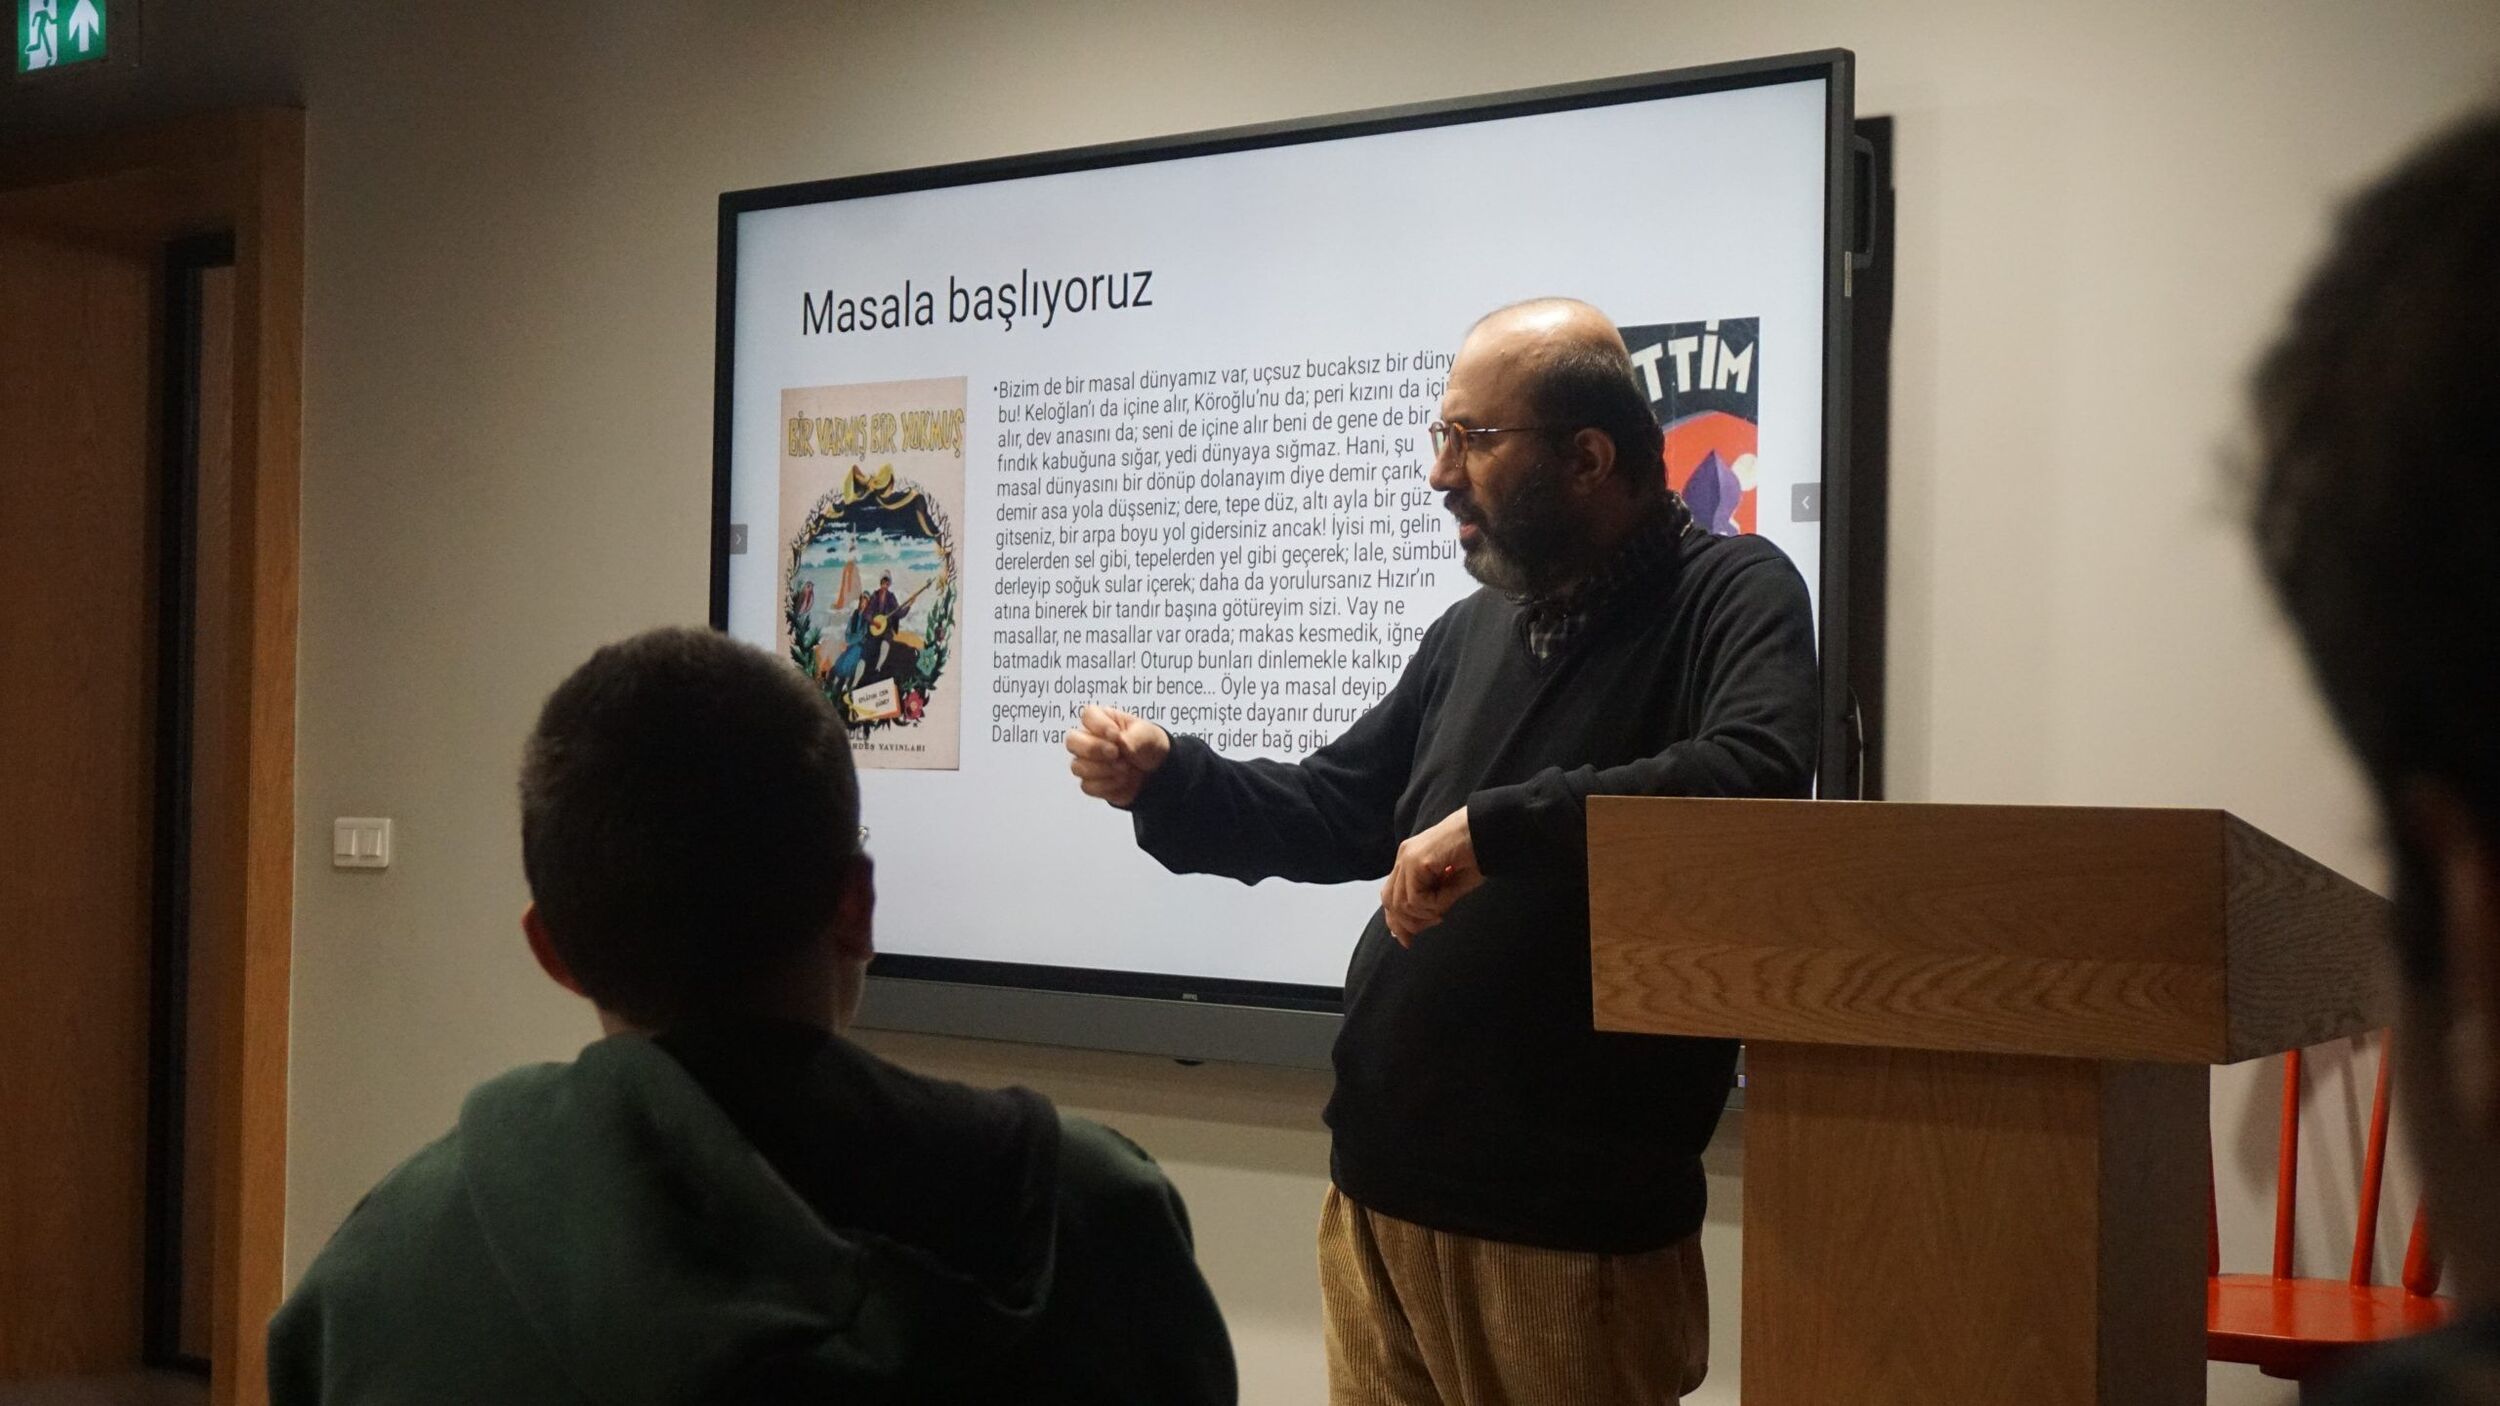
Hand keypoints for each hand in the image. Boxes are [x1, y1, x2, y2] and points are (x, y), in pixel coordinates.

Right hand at [1064, 704, 1171, 808]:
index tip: (1116, 735)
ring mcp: (1087, 762)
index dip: (1098, 725)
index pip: (1087, 715)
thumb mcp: (1147, 735)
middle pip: (1071, 741)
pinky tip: (1122, 780)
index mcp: (1103, 720)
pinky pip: (1087, 786)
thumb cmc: (1147, 745)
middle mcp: (1090, 739)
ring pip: (1077, 767)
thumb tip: (1121, 744)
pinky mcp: (1091, 782)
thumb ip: (1134, 737)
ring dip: (1103, 769)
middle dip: (1093, 749)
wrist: (1156, 771)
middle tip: (1115, 753)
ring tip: (1124, 768)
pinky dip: (1107, 785)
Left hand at [1380, 807, 1481, 946]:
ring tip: (1444, 908)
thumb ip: (1430, 903)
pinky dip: (1432, 906)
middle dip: (1407, 923)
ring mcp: (1407, 857)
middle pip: (1390, 901)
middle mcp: (1404, 857)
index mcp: (1409, 860)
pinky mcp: (1416, 860)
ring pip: (1402, 903)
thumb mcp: (1449, 886)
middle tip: (1434, 923)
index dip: (1396, 921)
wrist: (1487, 830)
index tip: (1406, 941)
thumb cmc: (1476, 855)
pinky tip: (1447, 897)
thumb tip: (1412, 929)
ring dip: (1424, 914)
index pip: (1391, 896)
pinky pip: (1416, 899)